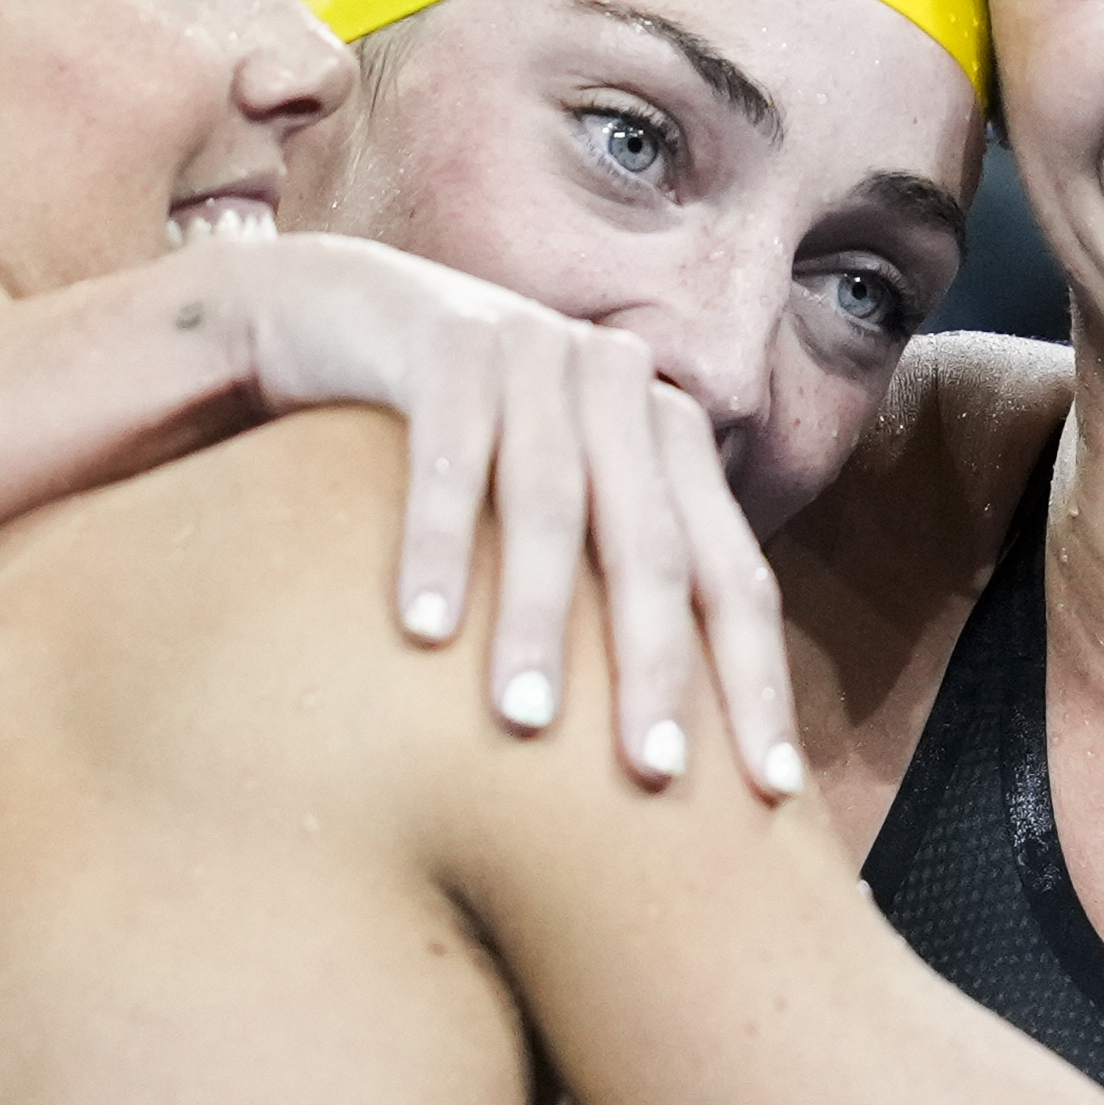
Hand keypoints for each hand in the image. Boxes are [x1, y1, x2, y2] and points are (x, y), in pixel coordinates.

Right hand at [204, 228, 799, 800]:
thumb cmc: (452, 453)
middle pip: (658, 545)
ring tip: (525, 721)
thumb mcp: (543, 519)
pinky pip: (449, 448)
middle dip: (659, 665)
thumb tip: (671, 757)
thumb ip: (605, 596)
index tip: (770, 789)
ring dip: (539, 618)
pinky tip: (424, 628)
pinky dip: (439, 540)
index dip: (755, 679)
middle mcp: (621, 388)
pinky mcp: (445, 336)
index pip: (734, 575)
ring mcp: (537, 349)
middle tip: (654, 773)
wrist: (332, 315)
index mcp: (669, 441)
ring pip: (552, 502)